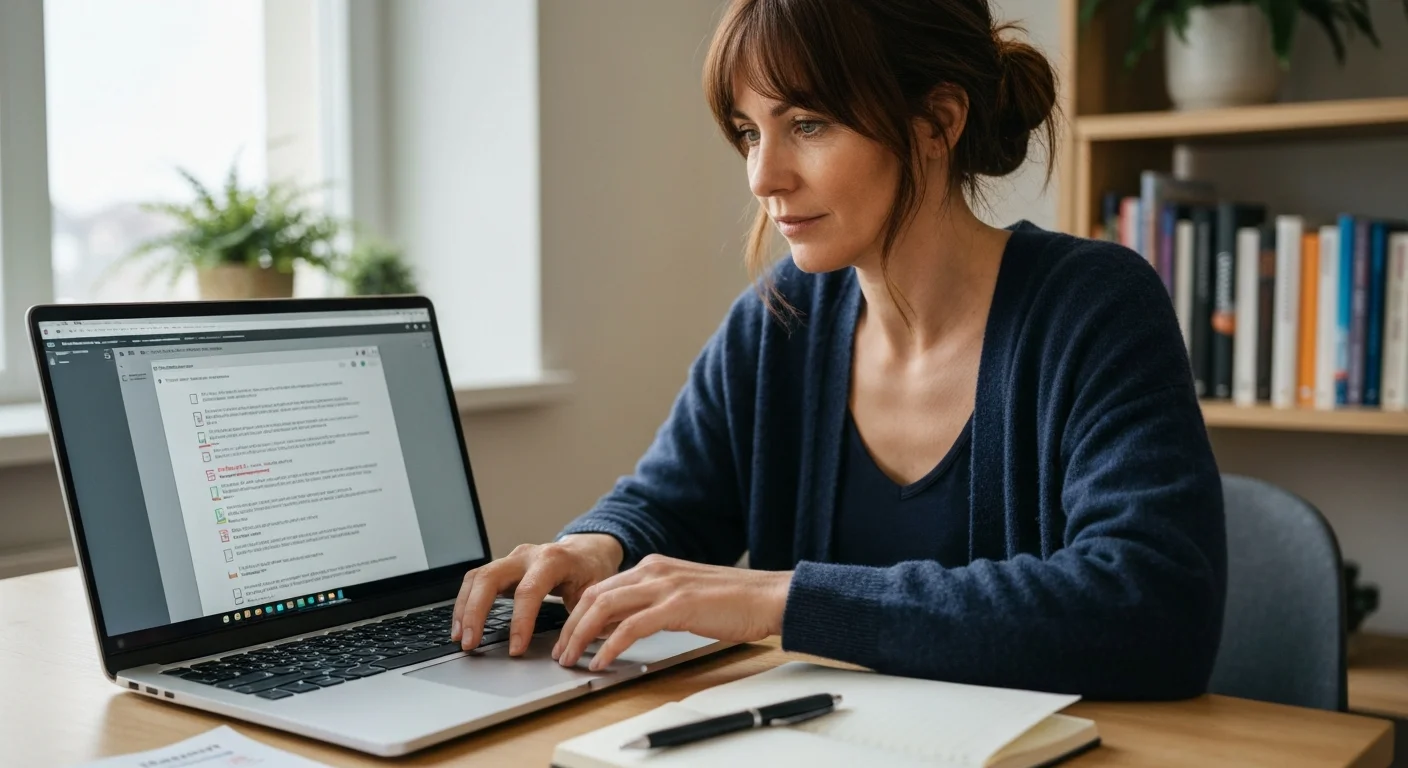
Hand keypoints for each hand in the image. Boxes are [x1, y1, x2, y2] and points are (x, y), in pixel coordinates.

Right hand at [450, 534, 622, 654]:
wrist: (587, 550)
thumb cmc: (592, 571)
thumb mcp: (596, 591)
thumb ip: (583, 616)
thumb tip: (570, 649)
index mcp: (553, 560)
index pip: (528, 590)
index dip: (520, 621)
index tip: (515, 650)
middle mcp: (528, 555)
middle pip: (490, 577)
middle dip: (476, 611)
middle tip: (471, 643)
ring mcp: (512, 559)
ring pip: (477, 577)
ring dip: (464, 608)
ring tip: (460, 638)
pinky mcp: (503, 567)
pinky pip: (476, 580)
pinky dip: (465, 602)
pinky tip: (462, 625)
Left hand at [551, 554, 792, 670]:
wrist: (768, 596)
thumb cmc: (733, 601)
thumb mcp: (683, 596)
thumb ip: (654, 604)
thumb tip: (623, 626)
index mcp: (654, 565)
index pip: (601, 587)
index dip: (578, 614)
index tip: (568, 637)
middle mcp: (654, 570)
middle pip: (594, 595)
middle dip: (571, 626)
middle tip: (560, 652)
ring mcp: (665, 585)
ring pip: (604, 608)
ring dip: (581, 636)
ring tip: (570, 659)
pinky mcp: (677, 605)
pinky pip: (630, 627)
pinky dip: (609, 646)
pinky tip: (601, 661)